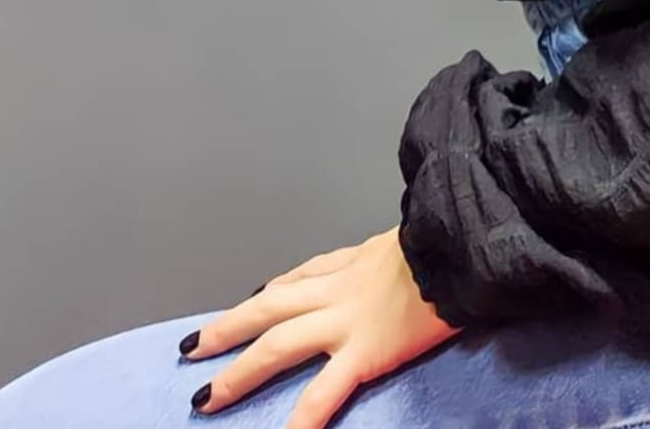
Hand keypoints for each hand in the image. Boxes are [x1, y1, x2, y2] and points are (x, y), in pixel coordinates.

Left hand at [181, 225, 463, 426]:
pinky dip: (300, 421)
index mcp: (351, 262)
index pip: (298, 277)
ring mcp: (345, 321)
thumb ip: (388, 256)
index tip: (250, 302)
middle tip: (193, 347)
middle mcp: (336, 289)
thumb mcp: (405, 238)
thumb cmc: (441, 238)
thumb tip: (391, 262)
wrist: (456, 241)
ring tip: (206, 398)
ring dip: (238, 371)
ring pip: (277, 344)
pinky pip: (323, 392)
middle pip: (269, 307)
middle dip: (229, 328)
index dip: (269, 293)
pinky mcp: (364, 352)